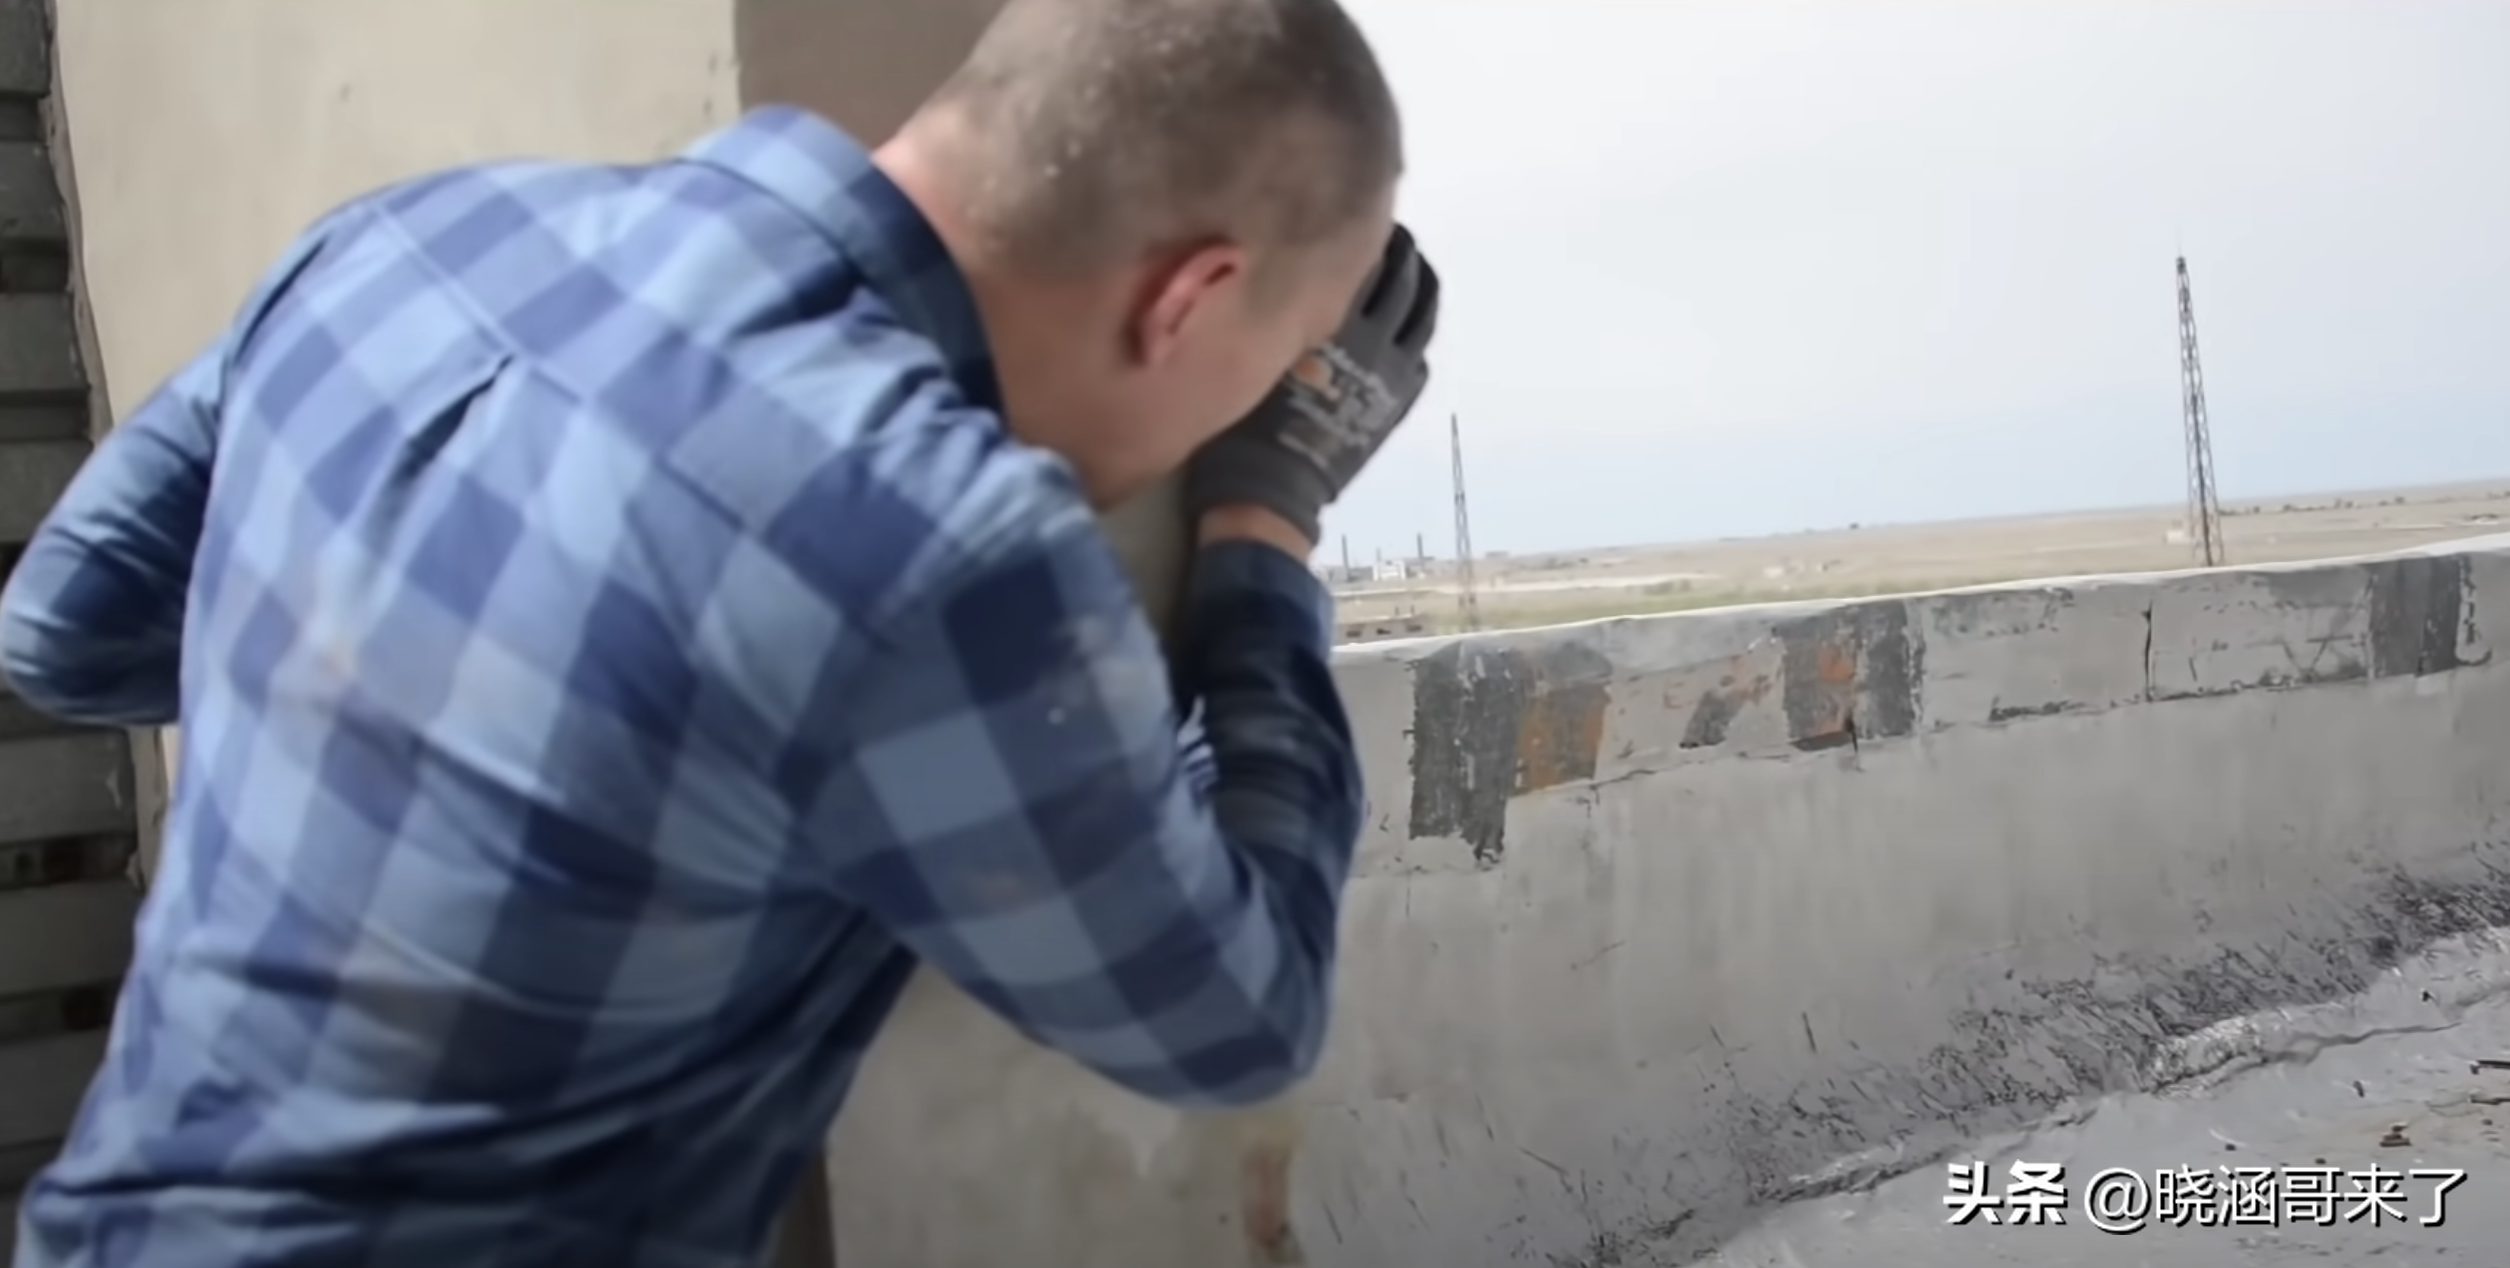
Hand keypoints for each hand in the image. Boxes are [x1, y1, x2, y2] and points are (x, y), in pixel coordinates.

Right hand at [1184, 225, 1439, 544]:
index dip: (1357, 220)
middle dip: (1395, 242)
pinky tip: (1408, 315)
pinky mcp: (1399, 397)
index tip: (1348, 200)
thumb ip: (1261, 300)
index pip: (1358, 248)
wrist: (1269, 490)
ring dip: (1418, 276)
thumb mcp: (1242, 346)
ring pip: (1422, 305)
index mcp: (1331, 315)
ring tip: (1407, 258)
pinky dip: (1417, 323)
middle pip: (1401, 269)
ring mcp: (1392, 367)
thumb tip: (1260, 256)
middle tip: (1383, 223)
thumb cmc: (1240, 421)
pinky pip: (1418, 348)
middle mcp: (1372, 334)